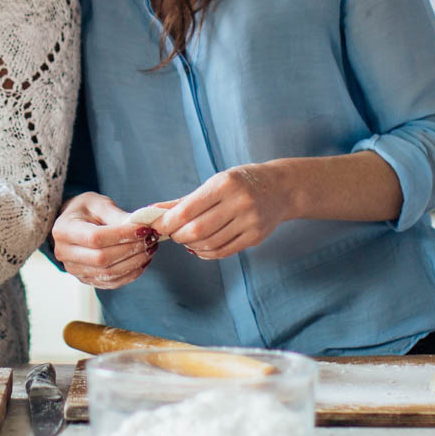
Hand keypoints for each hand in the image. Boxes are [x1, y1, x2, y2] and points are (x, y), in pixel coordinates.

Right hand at [52, 191, 160, 289]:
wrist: (72, 224)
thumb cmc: (85, 210)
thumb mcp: (98, 203)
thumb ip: (116, 215)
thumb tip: (139, 226)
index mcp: (63, 230)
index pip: (95, 238)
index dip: (122, 235)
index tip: (144, 228)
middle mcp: (64, 253)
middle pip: (102, 259)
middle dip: (131, 249)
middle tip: (151, 238)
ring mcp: (74, 270)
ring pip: (108, 274)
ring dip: (135, 262)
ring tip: (150, 248)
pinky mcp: (86, 280)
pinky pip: (112, 282)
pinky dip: (131, 273)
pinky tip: (143, 260)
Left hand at [163, 163, 292, 259]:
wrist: (281, 188)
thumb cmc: (242, 182)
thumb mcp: (216, 182)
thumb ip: (184, 200)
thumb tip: (153, 211)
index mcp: (225, 184)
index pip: (188, 209)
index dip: (168, 222)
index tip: (157, 225)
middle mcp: (239, 202)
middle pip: (198, 230)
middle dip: (178, 235)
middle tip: (172, 234)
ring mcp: (250, 221)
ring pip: (209, 244)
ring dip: (191, 245)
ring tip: (186, 239)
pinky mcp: (255, 237)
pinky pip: (224, 252)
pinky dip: (206, 253)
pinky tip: (200, 247)